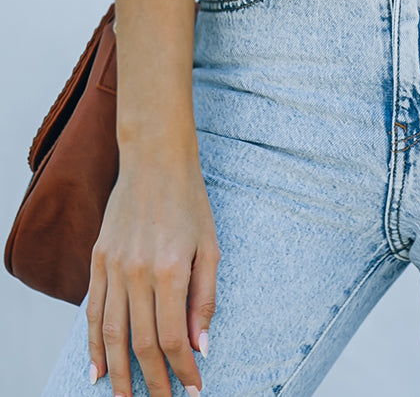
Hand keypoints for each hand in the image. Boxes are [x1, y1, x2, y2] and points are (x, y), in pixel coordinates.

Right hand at [86, 155, 217, 396]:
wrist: (155, 161)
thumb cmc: (190, 203)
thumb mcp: (211, 248)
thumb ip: (205, 299)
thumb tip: (201, 347)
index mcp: (170, 269)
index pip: (172, 337)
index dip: (183, 369)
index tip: (194, 388)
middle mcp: (137, 272)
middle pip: (140, 344)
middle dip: (153, 382)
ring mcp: (113, 267)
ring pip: (112, 335)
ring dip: (119, 374)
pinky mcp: (98, 261)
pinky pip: (93, 312)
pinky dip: (94, 345)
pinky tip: (98, 370)